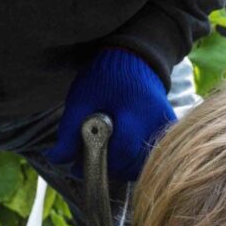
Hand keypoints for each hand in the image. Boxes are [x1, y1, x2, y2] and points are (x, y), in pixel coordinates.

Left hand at [48, 48, 176, 181]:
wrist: (133, 58)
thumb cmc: (104, 77)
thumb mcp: (80, 99)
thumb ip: (69, 130)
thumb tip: (56, 159)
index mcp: (135, 110)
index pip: (122, 150)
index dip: (99, 163)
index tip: (78, 166)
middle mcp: (156, 121)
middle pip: (134, 162)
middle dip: (109, 167)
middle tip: (89, 160)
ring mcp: (165, 126)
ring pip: (144, 162)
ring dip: (122, 166)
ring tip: (104, 154)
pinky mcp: (168, 129)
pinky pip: (151, 155)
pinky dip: (134, 159)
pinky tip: (120, 150)